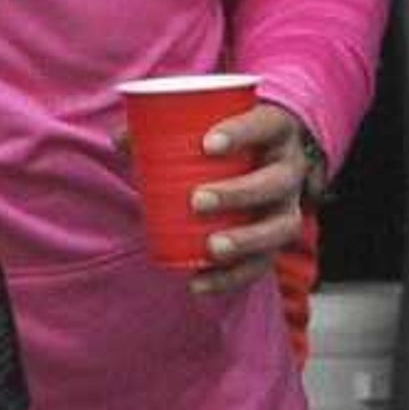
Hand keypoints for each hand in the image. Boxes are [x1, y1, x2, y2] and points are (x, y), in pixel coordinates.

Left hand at [181, 97, 320, 297]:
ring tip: (212, 248)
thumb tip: (119, 140)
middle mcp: (289, 169)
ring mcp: (288, 207)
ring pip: (282, 226)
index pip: (267, 125)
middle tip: (197, 200)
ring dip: (247, 239)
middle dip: (239, 192)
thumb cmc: (223, 141)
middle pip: (276, 182)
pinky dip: (232, 278)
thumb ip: (161, 131)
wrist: (260, 162)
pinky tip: (199, 284)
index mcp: (274, 131)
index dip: (242, 133)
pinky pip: (263, 263)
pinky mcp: (276, 241)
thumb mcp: (202, 129)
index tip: (207, 144)